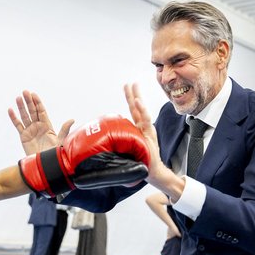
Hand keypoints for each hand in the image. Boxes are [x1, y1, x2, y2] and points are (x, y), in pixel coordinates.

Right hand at [8, 90, 73, 154]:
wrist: (44, 165)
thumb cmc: (54, 154)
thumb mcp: (60, 141)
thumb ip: (64, 130)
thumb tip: (72, 119)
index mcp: (47, 126)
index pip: (42, 111)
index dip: (38, 103)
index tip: (34, 94)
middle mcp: (38, 126)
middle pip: (32, 111)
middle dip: (29, 101)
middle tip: (25, 92)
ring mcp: (30, 130)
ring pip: (25, 116)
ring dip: (21, 107)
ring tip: (18, 98)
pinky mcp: (23, 136)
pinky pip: (18, 125)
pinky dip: (14, 118)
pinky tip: (10, 110)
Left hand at [124, 83, 184, 199]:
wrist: (153, 171)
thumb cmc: (141, 162)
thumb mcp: (128, 151)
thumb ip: (120, 145)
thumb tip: (102, 144)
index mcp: (138, 129)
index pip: (134, 111)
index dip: (130, 99)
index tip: (126, 87)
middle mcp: (143, 128)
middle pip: (137, 108)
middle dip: (133, 95)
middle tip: (129, 83)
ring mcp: (147, 130)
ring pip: (141, 111)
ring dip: (137, 99)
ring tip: (134, 87)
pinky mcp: (149, 134)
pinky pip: (145, 120)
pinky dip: (142, 110)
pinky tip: (138, 102)